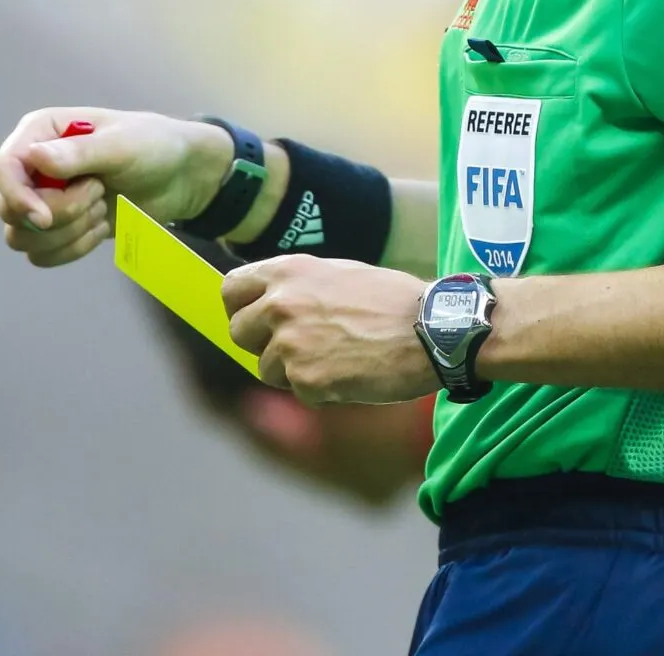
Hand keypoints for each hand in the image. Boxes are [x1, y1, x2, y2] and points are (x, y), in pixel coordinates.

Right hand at [0, 107, 231, 266]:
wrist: (180, 176)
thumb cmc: (153, 146)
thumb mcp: (122, 145)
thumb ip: (80, 153)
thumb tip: (35, 158)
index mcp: (39, 134)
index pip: (3, 169)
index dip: (17, 197)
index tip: (45, 218)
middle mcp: (33, 167)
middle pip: (10, 210)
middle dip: (59, 213)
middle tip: (99, 194)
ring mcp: (43, 199)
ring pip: (23, 239)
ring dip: (68, 232)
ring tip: (102, 208)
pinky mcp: (59, 227)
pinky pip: (43, 255)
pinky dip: (74, 249)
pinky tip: (102, 228)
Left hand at [222, 255, 437, 404]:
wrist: (433, 330)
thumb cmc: (395, 302)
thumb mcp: (340, 274)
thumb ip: (299, 288)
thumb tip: (267, 305)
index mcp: (288, 271)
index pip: (231, 289)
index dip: (241, 308)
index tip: (254, 320)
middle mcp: (280, 304)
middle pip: (238, 332)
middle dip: (262, 345)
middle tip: (300, 348)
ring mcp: (289, 342)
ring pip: (266, 369)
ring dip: (294, 371)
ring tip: (338, 358)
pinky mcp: (304, 379)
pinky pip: (298, 392)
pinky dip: (321, 390)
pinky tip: (352, 373)